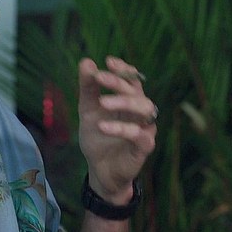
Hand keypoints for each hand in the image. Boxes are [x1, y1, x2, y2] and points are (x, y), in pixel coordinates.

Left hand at [78, 56, 156, 204]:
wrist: (99, 170)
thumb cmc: (98, 138)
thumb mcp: (88, 111)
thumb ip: (88, 88)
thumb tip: (86, 62)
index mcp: (129, 101)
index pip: (133, 80)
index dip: (124, 69)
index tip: (109, 61)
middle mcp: (140, 113)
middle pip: (138, 91)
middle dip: (118, 82)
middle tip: (99, 78)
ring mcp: (145, 129)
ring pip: (145, 109)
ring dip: (124, 102)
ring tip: (102, 102)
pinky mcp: (144, 148)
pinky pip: (139, 135)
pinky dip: (122, 128)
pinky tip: (103, 126)